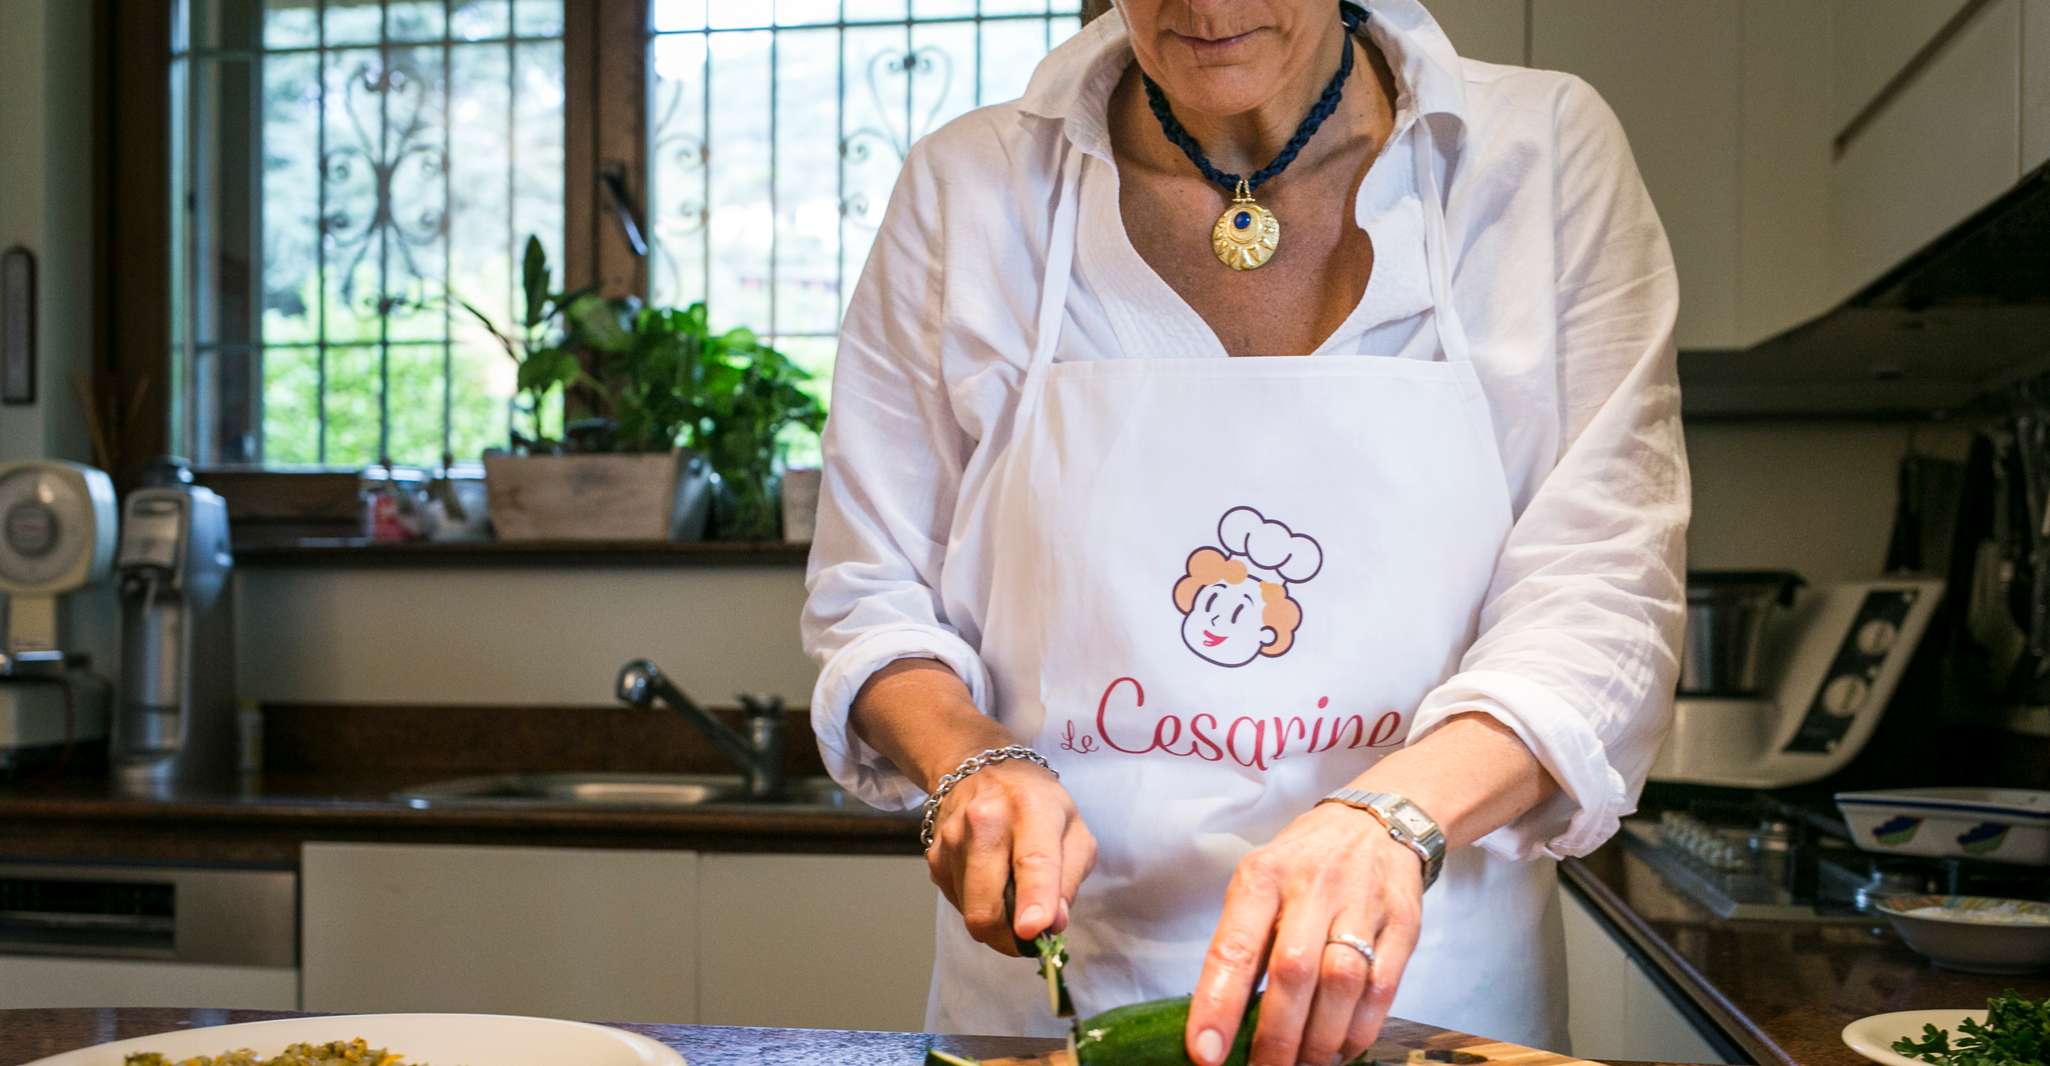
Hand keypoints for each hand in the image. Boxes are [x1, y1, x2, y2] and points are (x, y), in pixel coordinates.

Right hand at [925, 758, 1096, 955]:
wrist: (982, 770)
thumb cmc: (1037, 804)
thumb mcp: (1074, 830)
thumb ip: (1069, 879)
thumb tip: (1052, 925)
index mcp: (1030, 808)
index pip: (1032, 860)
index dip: (1034, 900)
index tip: (1032, 931)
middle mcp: (984, 820)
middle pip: (986, 904)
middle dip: (1009, 938)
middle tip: (1029, 940)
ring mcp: (952, 840)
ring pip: (971, 912)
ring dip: (996, 922)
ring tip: (1012, 896)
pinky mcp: (934, 857)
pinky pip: (959, 903)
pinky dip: (978, 905)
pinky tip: (990, 881)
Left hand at [1185, 803, 1424, 1065]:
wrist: (1379, 822)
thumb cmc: (1304, 863)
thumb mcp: (1261, 881)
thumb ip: (1245, 940)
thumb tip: (1222, 1018)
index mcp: (1262, 877)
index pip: (1234, 947)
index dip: (1217, 1004)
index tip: (1205, 1052)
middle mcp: (1312, 888)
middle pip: (1293, 972)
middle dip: (1276, 1037)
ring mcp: (1362, 905)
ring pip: (1341, 984)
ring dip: (1319, 1039)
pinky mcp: (1402, 925)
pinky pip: (1382, 989)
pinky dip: (1359, 1030)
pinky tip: (1341, 1048)